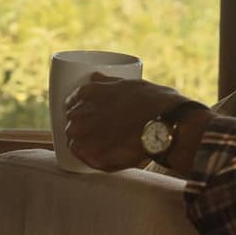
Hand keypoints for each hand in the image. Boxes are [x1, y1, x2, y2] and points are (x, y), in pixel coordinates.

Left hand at [64, 73, 193, 171]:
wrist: (165, 125)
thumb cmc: (151, 102)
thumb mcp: (127, 84)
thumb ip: (106, 82)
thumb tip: (94, 76)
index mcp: (86, 93)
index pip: (70, 103)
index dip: (79, 109)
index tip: (90, 114)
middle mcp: (79, 115)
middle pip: (71, 123)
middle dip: (82, 127)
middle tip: (101, 131)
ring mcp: (83, 138)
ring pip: (74, 142)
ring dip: (85, 143)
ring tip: (105, 145)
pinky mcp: (92, 157)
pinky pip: (85, 158)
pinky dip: (92, 157)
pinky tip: (106, 155)